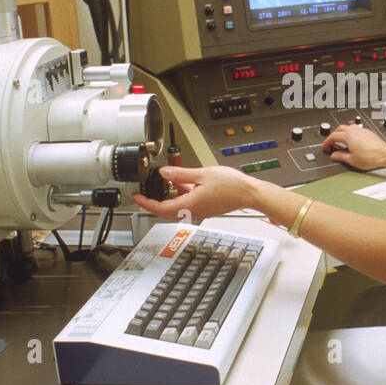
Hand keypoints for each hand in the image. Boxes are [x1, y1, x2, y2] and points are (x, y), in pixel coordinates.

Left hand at [131, 165, 261, 222]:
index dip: (146, 203)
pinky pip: (187, 204)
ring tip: (164, 183)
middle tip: (145, 192)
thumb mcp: (201, 174)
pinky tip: (182, 183)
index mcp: (189, 205)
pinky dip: (180, 195)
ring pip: (176, 207)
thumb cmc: (231, 186)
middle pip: (166, 210)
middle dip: (154, 201)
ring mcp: (199, 210)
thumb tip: (165, 173)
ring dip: (168, 197)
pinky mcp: (205, 207)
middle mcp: (193, 211)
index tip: (137, 197)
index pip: (160, 208)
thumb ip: (180, 174)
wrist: (248, 193)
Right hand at [321, 122, 385, 170]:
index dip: (327, 142)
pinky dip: (351, 133)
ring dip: (342, 132)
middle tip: (332, 142)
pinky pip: (356, 129)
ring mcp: (362, 130)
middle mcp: (355, 131)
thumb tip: (335, 155)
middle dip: (334, 135)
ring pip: (348, 127)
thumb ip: (341, 156)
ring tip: (342, 140)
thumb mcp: (352, 160)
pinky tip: (353, 140)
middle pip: (340, 128)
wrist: (385, 154)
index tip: (326, 147)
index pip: (333, 136)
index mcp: (348, 136)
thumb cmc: (371, 157)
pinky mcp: (368, 132)